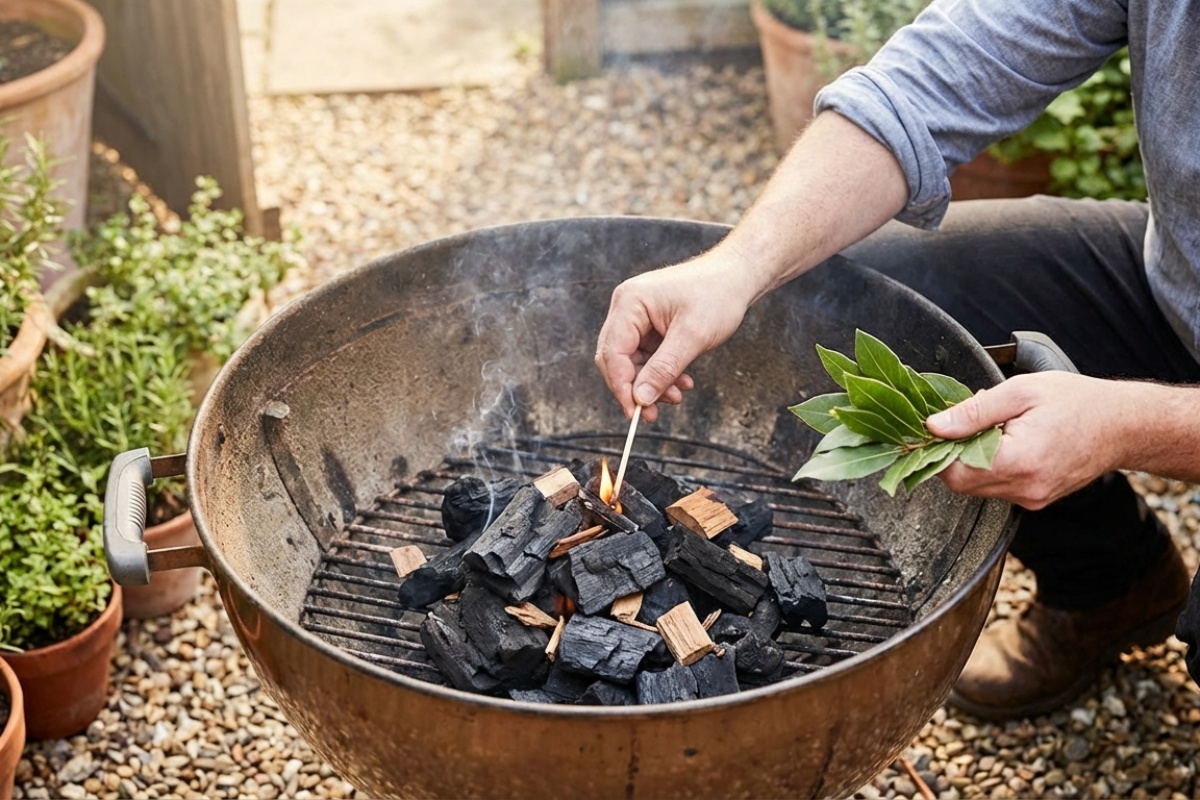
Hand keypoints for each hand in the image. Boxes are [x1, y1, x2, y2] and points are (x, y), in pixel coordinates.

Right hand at [594, 251, 754, 421]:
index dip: (621, 386)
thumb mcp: (692, 337)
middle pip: (616, 359)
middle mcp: (627, 308)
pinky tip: (681, 382)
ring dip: (651, 383)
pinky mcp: (649, 325)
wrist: (736, 276)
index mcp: (630, 303)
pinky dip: (661, 373)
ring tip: (677, 396)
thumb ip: (663, 369)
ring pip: (632, 362)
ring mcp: (637, 317)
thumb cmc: (717, 295)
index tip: (636, 413)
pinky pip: (646, 357)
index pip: (612, 352)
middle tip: (653, 414)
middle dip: (636, 388)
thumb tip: (641, 399)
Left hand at [925, 372, 1131, 509]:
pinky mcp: (1036, 499)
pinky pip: (999, 487)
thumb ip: (973, 412)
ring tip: (993, 429)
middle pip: (962, 483)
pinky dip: (992, 467)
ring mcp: (1031, 498)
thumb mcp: (1020, 392)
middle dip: (953, 454)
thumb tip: (935, 425)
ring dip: (974, 460)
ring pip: (978, 487)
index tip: (936, 429)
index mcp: (1019, 462)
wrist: (1124, 425)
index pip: (953, 471)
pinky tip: (1007, 442)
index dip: (938, 451)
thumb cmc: (1077, 402)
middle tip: (965, 423)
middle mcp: (1024, 489)